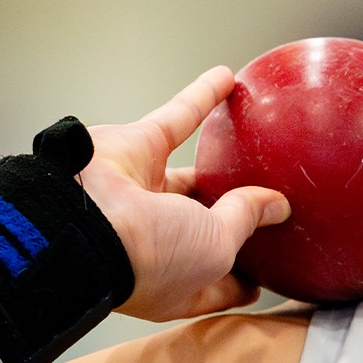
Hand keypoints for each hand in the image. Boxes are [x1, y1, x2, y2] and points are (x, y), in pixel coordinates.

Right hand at [78, 67, 289, 320]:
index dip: (247, 277)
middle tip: (270, 199)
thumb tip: (276, 207)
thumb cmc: (149, 255)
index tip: (275, 268)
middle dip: (232, 214)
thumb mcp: (218, 249)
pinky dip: (201, 96)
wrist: (85, 222)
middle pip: (205, 223)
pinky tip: (228, 79)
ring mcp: (142, 193)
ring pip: (191, 169)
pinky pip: (176, 117)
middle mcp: (156, 239)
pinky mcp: (134, 149)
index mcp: (177, 281)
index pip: (220, 284)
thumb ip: (245, 221)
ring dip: (220, 154)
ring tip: (256, 143)